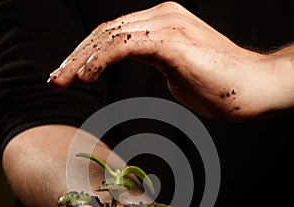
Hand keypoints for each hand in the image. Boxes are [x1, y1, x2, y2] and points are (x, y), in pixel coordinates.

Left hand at [47, 1, 286, 120]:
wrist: (252, 88)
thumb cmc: (219, 86)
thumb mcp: (178, 70)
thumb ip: (159, 63)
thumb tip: (147, 65)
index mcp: (161, 23)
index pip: (112, 35)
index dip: (85, 54)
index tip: (69, 75)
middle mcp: (161, 17)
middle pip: (104, 33)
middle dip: (74, 57)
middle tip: (55, 79)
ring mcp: (167, 26)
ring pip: (109, 36)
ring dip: (80, 60)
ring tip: (62, 81)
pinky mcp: (172, 42)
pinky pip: (126, 45)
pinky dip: (102, 59)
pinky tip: (86, 76)